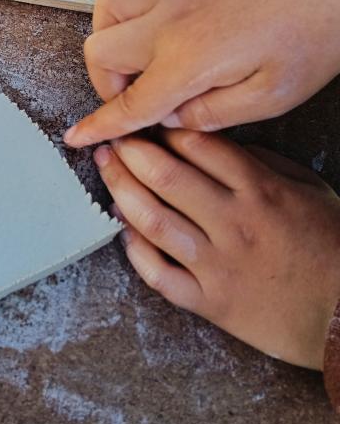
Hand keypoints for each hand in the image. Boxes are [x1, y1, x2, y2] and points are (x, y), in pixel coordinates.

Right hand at [65, 0, 339, 147]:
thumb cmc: (312, 38)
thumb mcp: (271, 98)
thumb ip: (212, 115)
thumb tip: (172, 118)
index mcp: (189, 59)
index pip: (130, 102)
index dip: (99, 125)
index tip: (76, 136)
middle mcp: (171, 20)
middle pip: (102, 51)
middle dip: (106, 85)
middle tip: (136, 101)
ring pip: (108, 3)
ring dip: (109, 33)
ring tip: (134, 56)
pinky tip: (146, 11)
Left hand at [95, 128, 339, 369]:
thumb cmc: (330, 249)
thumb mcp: (309, 190)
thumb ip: (262, 164)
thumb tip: (214, 145)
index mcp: (260, 191)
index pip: (199, 147)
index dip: (164, 129)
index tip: (146, 121)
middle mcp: (234, 224)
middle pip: (167, 177)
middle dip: (131, 153)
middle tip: (112, 141)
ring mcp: (218, 265)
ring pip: (154, 222)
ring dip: (122, 192)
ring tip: (106, 172)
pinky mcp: (210, 302)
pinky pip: (159, 274)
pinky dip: (135, 251)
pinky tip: (122, 231)